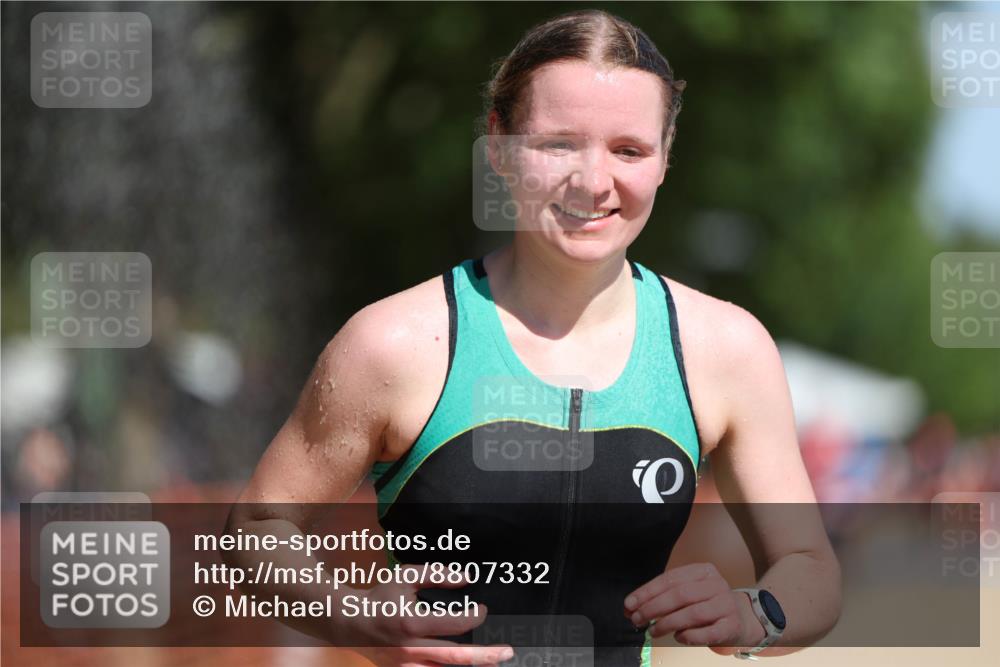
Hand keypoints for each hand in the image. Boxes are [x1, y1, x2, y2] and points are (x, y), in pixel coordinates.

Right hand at [334, 565, 513, 666]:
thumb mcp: (406, 577)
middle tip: (508, 652)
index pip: (454, 624)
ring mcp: (406, 666)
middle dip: (486, 656)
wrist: (350, 623)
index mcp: (411, 622)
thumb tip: (466, 578)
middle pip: (456, 657)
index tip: (483, 610)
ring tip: (494, 663)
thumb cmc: (380, 598)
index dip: (475, 617)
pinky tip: (468, 666)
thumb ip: (437, 574)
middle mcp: (410, 649)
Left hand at [623, 562, 764, 649]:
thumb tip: (631, 608)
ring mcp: (726, 604)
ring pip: (692, 613)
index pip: (669, 579)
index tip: (629, 604)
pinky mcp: (732, 625)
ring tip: (652, 631)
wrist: (743, 618)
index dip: (647, 592)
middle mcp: (716, 584)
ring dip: (667, 623)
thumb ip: (662, 597)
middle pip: (679, 594)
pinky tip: (678, 637)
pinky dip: (689, 635)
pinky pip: (707, 632)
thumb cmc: (707, 604)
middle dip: (653, 608)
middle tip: (636, 619)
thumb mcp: (688, 593)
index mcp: (703, 570)